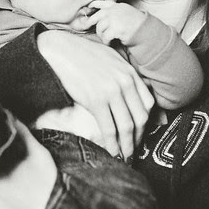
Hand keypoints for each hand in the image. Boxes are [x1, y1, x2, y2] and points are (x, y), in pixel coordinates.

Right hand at [37, 31, 153, 158]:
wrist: (60, 50)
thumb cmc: (83, 55)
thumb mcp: (111, 59)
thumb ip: (124, 75)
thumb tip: (131, 95)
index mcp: (130, 73)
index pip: (148, 104)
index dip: (146, 123)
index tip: (140, 134)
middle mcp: (125, 82)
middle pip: (140, 118)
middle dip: (138, 139)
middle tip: (134, 152)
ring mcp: (111, 91)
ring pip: (126, 126)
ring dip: (127, 146)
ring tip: (125, 157)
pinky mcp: (96, 100)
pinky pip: (109, 128)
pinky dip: (112, 143)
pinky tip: (112, 152)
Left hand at [87, 0, 145, 45]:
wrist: (146, 30)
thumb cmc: (136, 23)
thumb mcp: (125, 12)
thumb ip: (114, 11)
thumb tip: (100, 15)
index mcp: (116, 6)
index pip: (101, 3)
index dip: (93, 5)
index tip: (88, 7)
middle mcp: (114, 11)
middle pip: (96, 17)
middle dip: (89, 22)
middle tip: (86, 27)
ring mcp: (115, 19)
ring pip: (100, 28)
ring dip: (101, 35)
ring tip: (106, 39)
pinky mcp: (116, 29)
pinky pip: (105, 37)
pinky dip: (106, 42)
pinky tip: (110, 43)